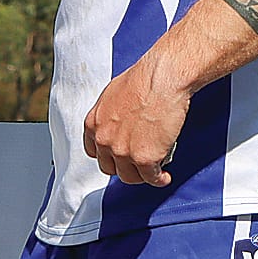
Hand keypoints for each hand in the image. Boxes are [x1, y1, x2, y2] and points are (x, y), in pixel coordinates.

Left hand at [82, 53, 191, 187]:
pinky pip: (151, 178)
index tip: (117, 156)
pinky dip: (158, 179)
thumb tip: (118, 122)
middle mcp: (104, 140)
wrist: (161, 79)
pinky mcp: (145, 159)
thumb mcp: (112, 95)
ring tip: (152, 172)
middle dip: (123, 167)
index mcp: (94, 124)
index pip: (94, 151)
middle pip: (109, 167)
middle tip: (136, 163)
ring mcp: (123, 152)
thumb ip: (110, 115)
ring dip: (141, 176)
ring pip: (129, 177)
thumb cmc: (142, 80)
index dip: (108, 155)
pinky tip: (163, 177)